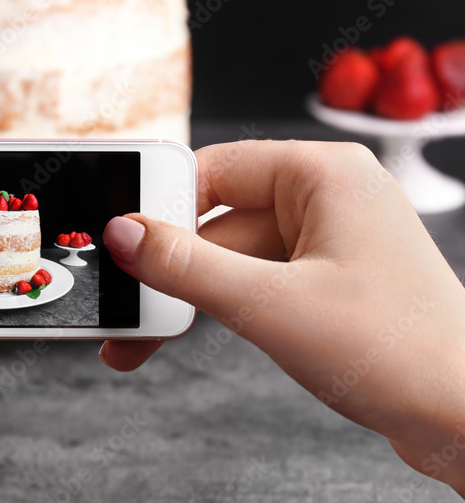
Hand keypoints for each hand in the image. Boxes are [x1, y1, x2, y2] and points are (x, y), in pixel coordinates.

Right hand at [99, 140, 464, 494]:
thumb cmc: (400, 353)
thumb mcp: (269, 304)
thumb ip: (186, 265)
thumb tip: (123, 234)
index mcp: (324, 175)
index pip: (215, 167)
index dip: (159, 203)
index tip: (118, 237)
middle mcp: (327, 199)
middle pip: (216, 219)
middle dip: (167, 268)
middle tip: (122, 300)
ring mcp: (329, 243)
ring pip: (230, 257)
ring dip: (186, 297)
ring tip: (139, 340)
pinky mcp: (327, 283)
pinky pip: (254, 281)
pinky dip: (217, 307)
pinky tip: (181, 336)